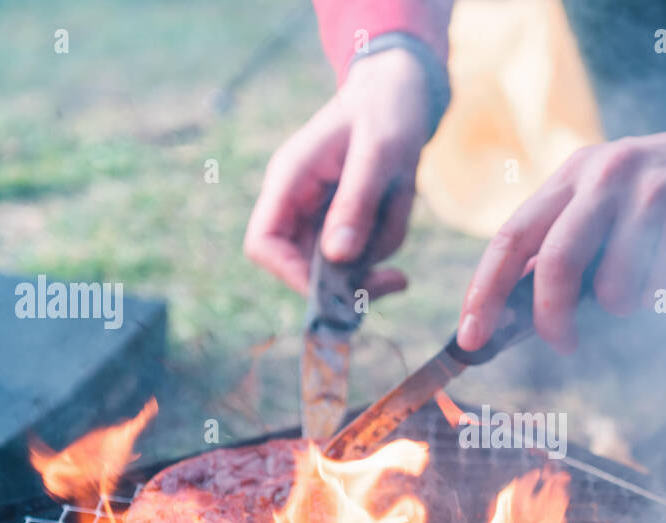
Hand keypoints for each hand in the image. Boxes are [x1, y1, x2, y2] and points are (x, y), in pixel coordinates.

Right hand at [245, 49, 430, 297]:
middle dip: (350, 274)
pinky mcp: (345, 217)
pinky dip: (386, 238)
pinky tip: (398, 205)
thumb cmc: (387, 110)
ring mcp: (320, 210)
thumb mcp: (380, 152)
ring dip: (377, 248)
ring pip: (343, 262)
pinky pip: (365, 249)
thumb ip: (357, 203)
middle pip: (304, 265)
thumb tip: (337, 257)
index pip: (263, 244)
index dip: (291, 274)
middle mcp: (297, 200)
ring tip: (399, 202)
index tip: (338, 289)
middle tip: (395, 279)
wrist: (403, 90)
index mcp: (290, 179)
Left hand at [456, 97, 665, 352]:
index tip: (470, 336)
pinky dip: (660, 294)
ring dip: (624, 306)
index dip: (483, 290)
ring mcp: (644, 191)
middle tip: (562, 344)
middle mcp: (600, 175)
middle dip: (549, 318)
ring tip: (646, 285)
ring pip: (609, 285)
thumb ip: (570, 243)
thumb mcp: (613, 204)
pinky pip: (656, 283)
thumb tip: (519, 307)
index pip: (510, 237)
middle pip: (551, 264)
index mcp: (572, 175)